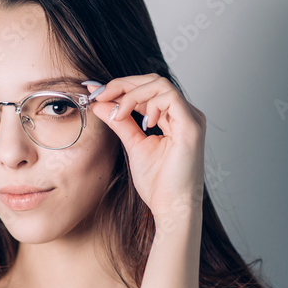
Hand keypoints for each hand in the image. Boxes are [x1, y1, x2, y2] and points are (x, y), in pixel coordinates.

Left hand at [85, 74, 206, 219]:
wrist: (171, 207)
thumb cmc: (158, 183)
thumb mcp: (133, 144)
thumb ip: (119, 122)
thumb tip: (99, 104)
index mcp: (173, 118)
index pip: (148, 89)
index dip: (121, 87)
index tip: (96, 94)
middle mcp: (184, 114)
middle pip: (154, 81)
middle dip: (123, 85)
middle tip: (100, 95)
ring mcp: (190, 118)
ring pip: (160, 84)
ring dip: (132, 94)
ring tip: (118, 113)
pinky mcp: (191, 126)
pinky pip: (169, 97)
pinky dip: (148, 103)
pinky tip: (140, 122)